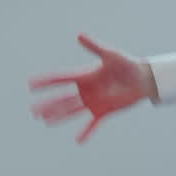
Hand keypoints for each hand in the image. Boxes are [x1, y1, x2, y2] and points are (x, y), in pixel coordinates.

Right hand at [29, 34, 157, 143]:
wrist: (144, 78)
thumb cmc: (127, 64)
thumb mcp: (110, 55)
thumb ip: (94, 47)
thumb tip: (79, 35)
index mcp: (84, 75)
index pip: (60, 79)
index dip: (45, 82)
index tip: (30, 84)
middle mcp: (85, 90)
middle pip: (61, 99)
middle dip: (47, 105)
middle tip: (33, 111)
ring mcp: (92, 102)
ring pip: (71, 111)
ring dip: (58, 116)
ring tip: (45, 121)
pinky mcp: (103, 111)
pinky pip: (92, 124)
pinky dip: (85, 132)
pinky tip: (78, 141)